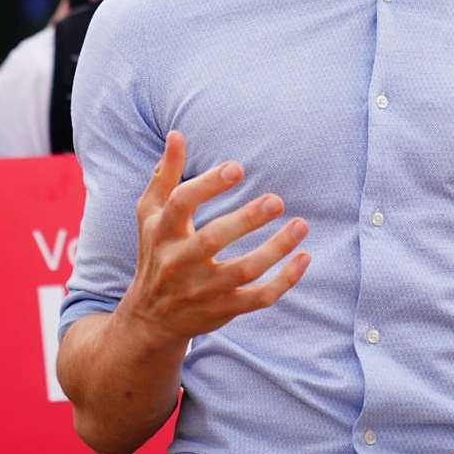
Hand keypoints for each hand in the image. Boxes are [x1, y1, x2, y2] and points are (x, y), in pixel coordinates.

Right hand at [116, 131, 309, 347]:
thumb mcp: (150, 214)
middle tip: (276, 200)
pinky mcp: (224, 309)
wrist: (149, 318)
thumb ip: (164, 174)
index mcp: (163, 233)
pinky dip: (284, 281)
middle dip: (246, 220)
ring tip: (301, 225)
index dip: (207, 185)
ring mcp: (203, 289)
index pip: (181, 204)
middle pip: (213, 240)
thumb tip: (177, 134)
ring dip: (275, 249)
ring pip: (243, 271)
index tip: (237, 168)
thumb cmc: (155, 252)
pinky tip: (303, 257)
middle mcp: (180, 262)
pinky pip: (259, 298)